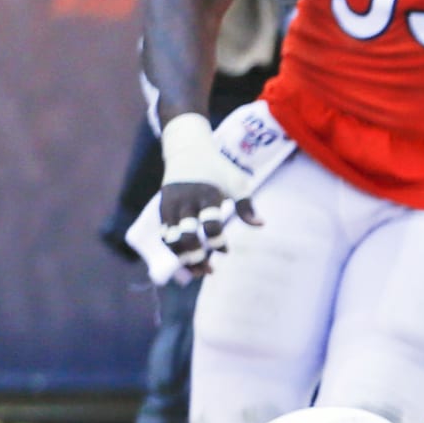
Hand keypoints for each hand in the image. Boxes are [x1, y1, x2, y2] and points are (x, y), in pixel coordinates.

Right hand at [158, 113, 261, 276]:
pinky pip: (164, 235)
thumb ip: (247, 205)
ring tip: (199, 272)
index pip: (210, 225)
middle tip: (210, 271)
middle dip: (197, 257)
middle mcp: (186, 200)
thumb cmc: (219, 169)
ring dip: (183, 259)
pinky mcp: (163, 209)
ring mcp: (171, 205)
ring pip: (171, 239)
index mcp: (207, 193)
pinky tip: (189, 262)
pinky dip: (175, 251)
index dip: (218, 242)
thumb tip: (261, 225)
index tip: (226, 251)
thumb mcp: (237, 182)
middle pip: (185, 236)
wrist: (187, 150)